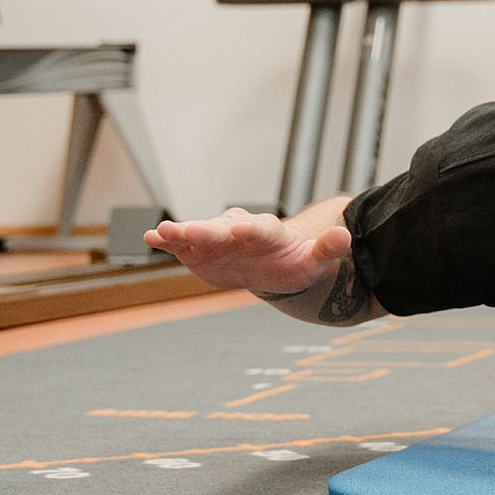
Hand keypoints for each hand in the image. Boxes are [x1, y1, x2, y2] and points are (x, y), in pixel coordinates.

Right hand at [142, 207, 350, 295]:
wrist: (272, 264)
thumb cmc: (294, 261)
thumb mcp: (314, 260)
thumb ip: (327, 249)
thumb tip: (345, 237)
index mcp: (267, 233)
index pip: (260, 230)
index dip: (251, 231)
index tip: (241, 230)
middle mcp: (238, 231)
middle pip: (222, 230)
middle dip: (206, 231)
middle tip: (187, 230)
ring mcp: (217, 239)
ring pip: (198, 234)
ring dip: (181, 233)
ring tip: (160, 232)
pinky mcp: (199, 250)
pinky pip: (182, 244)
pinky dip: (167, 241)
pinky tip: (150, 237)